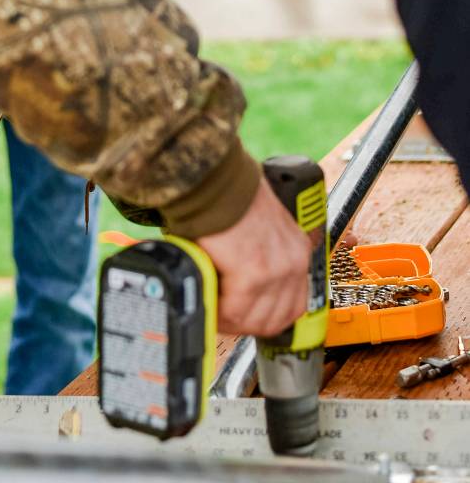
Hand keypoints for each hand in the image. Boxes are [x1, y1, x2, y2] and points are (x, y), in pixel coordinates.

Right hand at [196, 176, 310, 336]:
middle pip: (274, 319)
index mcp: (297, 251)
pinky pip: (234, 312)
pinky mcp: (252, 275)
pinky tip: (209, 301)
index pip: (293, 305)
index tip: (245, 317)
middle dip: (245, 324)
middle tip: (224, 317)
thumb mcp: (261, 228)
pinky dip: (219, 313)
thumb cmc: (231, 196)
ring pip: (254, 321)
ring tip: (213, 310)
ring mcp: (275, 271)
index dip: (266, 318)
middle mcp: (292, 263)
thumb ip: (260, 257)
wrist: (218, 181)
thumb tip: (241, 284)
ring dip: (230, 321)